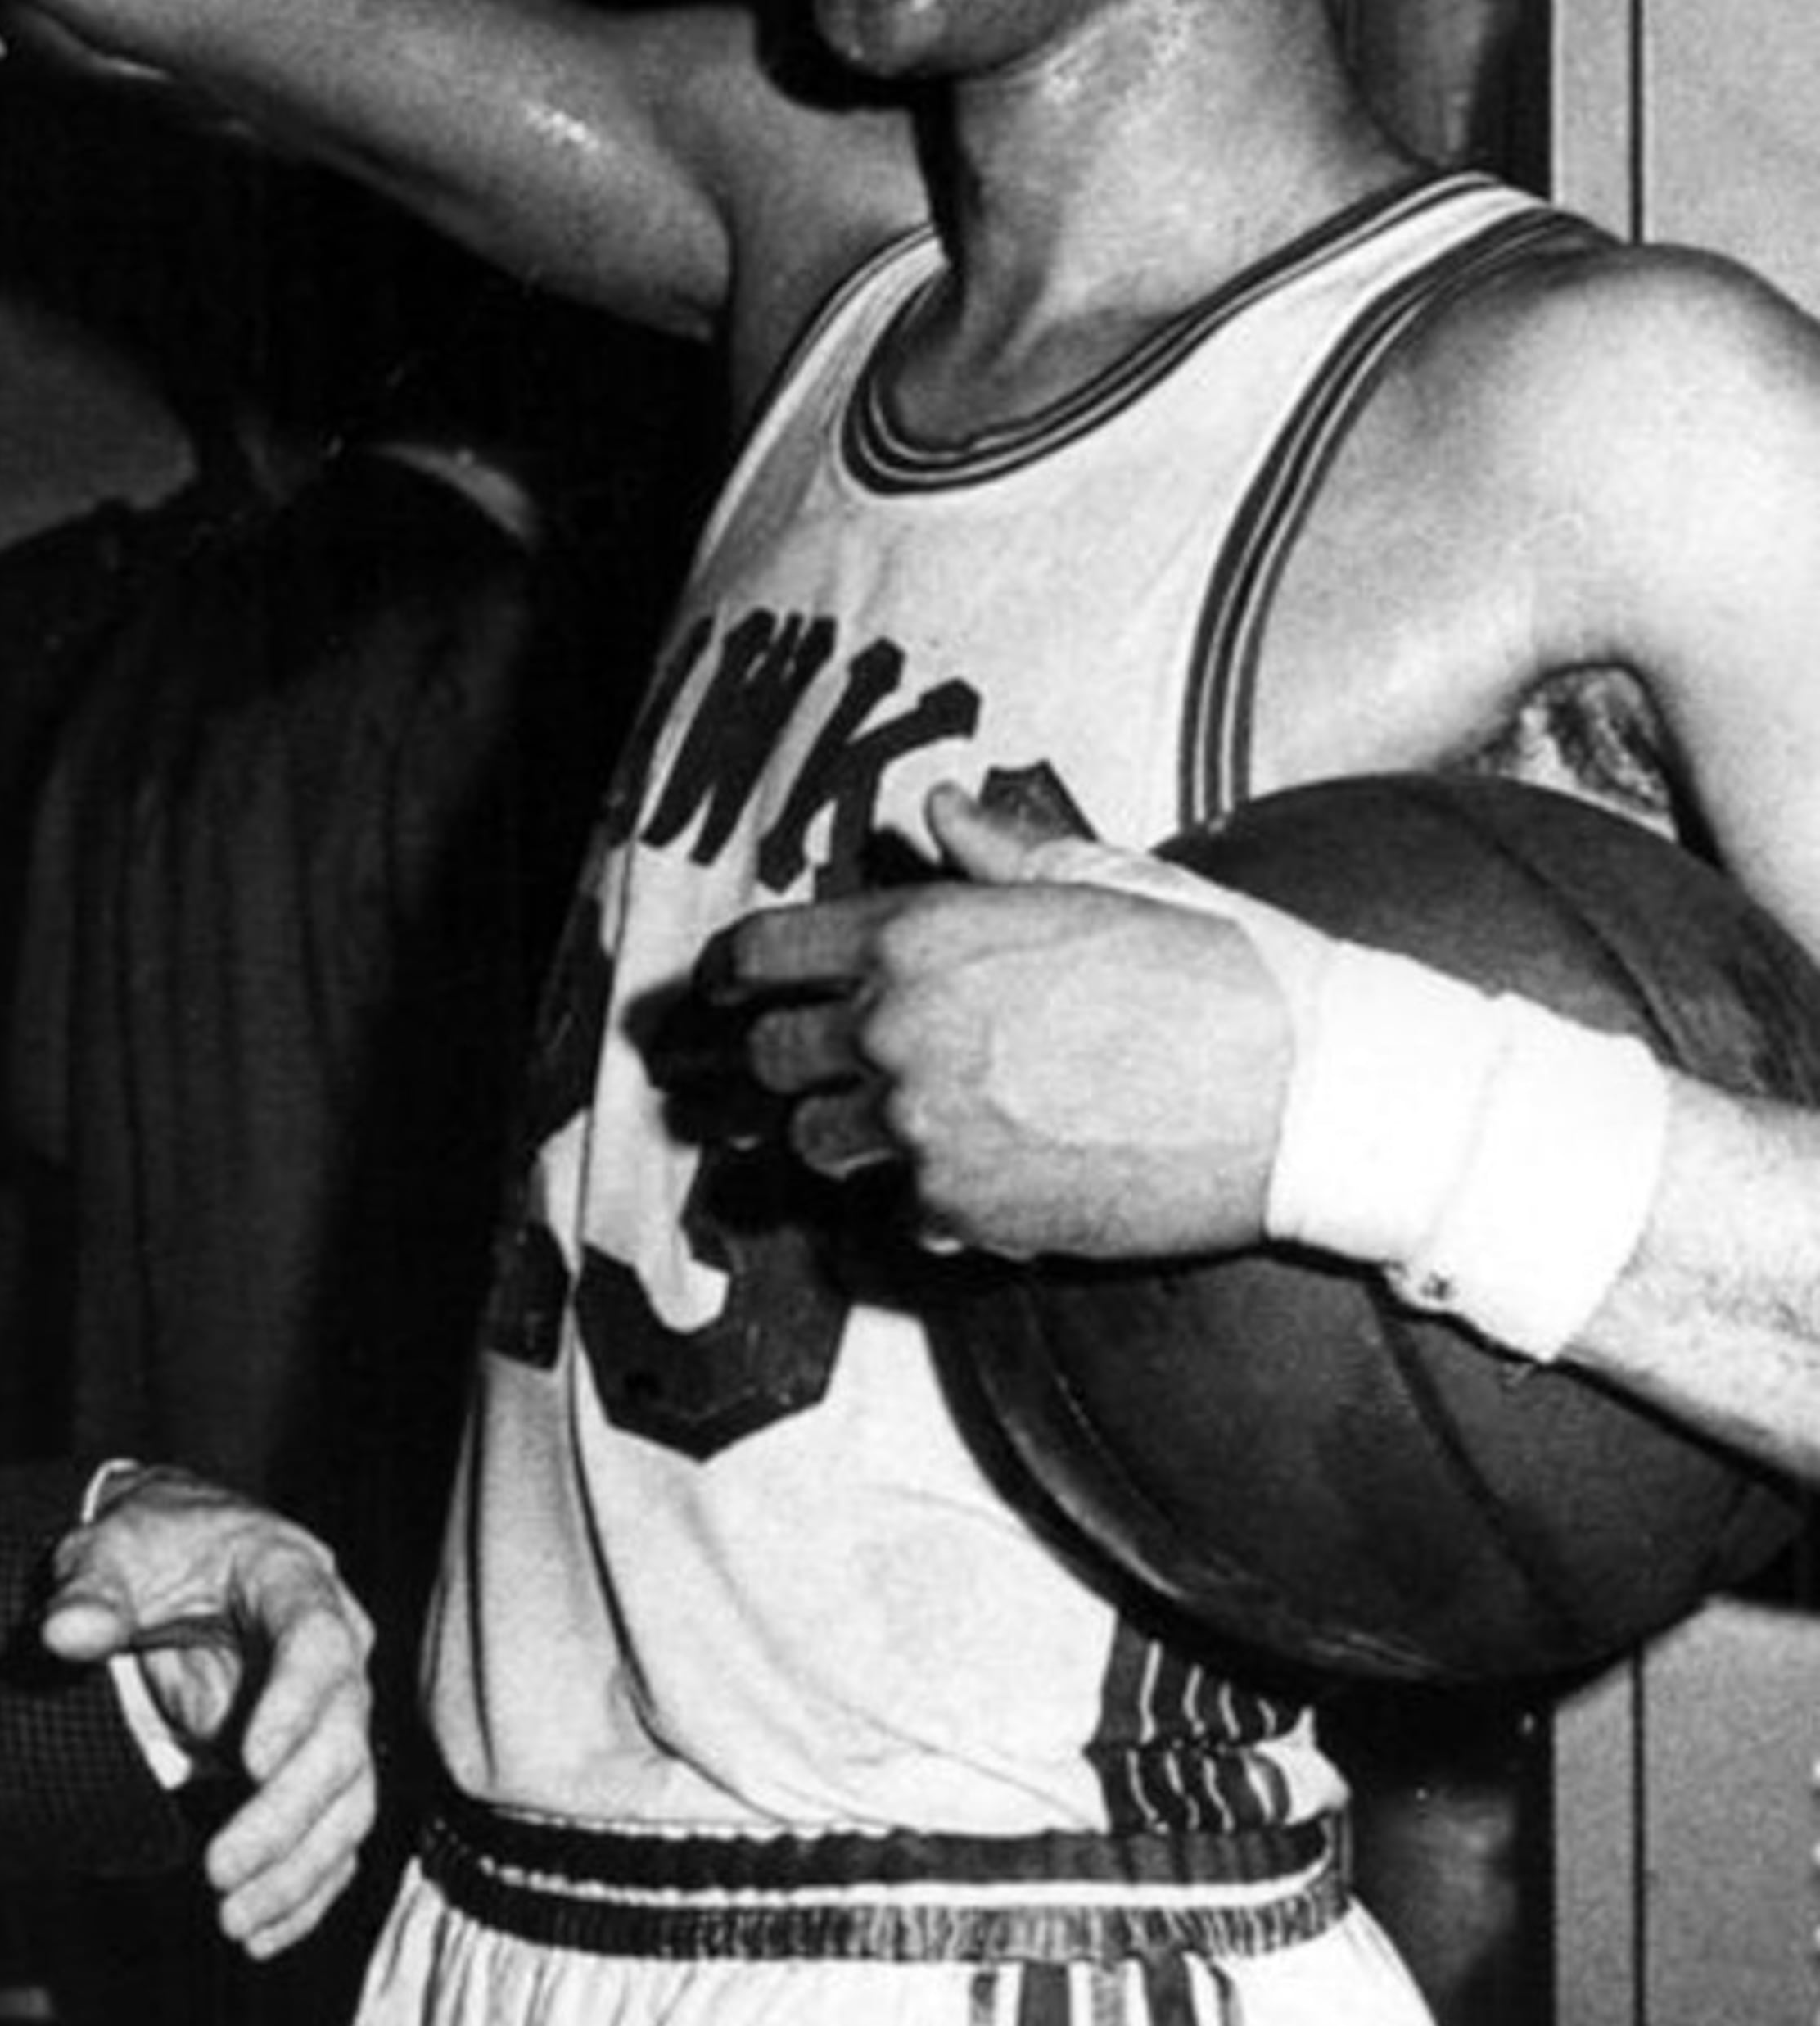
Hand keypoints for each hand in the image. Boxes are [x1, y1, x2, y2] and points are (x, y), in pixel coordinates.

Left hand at [39, 1467, 376, 1959]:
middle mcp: (333, 1652)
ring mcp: (330, 1715)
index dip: (294, 1702)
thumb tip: (66, 1633)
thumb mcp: (113, 1550)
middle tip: (218, 1871)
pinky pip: (331, 1836)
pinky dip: (303, 1890)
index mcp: (292, 1582)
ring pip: (346, 1800)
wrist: (177, 1563)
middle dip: (286, 1815)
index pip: (317, 1643)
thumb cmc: (149, 1550)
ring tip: (234, 1924)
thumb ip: (93, 1591)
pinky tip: (260, 1935)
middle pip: (341, 1739)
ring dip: (297, 1869)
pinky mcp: (314, 1767)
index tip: (247, 1763)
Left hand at [681, 785, 1294, 1262]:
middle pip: (772, 1057)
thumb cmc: (1217, 970)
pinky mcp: (967, 1214)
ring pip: (817, 1144)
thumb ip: (997, 856)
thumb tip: (936, 810)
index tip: (721, 990)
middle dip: (786, 1057)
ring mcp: (926, 1130)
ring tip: (902, 1124)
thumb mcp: (1104, 880)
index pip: (762, 954)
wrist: (1303, 1090)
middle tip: (813, 1064)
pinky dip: (923, 1203)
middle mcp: (900, 1030)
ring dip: (844, 1134)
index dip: (731, 972)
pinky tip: (978, 1179)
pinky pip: (898, 1214)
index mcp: (920, 935)